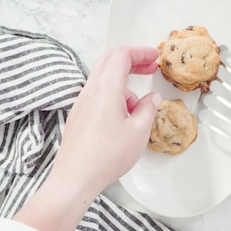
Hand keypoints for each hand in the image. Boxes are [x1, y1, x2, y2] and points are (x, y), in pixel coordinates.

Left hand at [13, 46, 160, 230]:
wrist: (75, 178)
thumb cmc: (105, 156)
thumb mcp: (139, 131)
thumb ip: (148, 109)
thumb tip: (152, 99)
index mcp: (106, 88)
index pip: (122, 55)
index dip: (141, 52)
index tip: (155, 56)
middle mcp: (90, 91)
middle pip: (109, 61)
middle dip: (132, 61)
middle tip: (150, 67)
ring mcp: (81, 103)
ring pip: (103, 79)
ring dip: (124, 83)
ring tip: (140, 105)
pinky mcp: (79, 116)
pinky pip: (98, 95)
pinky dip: (114, 96)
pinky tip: (124, 117)